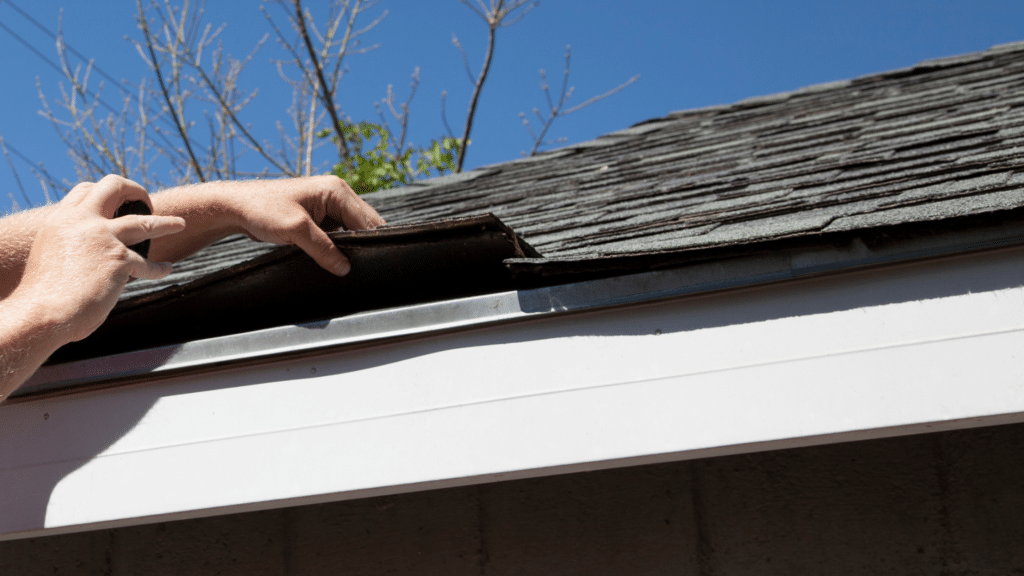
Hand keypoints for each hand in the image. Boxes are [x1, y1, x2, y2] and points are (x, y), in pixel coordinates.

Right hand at [14, 175, 184, 342]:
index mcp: (61, 219)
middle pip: (114, 186)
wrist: (42, 313)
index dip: (104, 192)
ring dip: (166, 223)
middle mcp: (82, 221)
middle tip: (146, 201)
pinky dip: (159, 269)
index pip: (86, 190)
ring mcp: (104, 238)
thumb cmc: (43, 294)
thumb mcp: (51, 255)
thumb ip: (72, 245)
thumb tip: (90, 251)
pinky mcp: (120, 260)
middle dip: (135, 190)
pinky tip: (166, 269)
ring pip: (144, 222)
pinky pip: (148, 265)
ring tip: (180, 224)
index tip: (117, 201)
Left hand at [231, 175, 384, 275]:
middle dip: (363, 244)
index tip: (372, 263)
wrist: (236, 207)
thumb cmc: (262, 209)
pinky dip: (339, 247)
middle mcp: (337, 195)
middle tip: (361, 267)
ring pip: (352, 231)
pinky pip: (339, 234)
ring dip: (350, 246)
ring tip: (347, 264)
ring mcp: (329, 206)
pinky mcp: (320, 218)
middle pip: (364, 224)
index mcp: (337, 190)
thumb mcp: (296, 230)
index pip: (367, 220)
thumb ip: (323, 249)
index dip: (371, 242)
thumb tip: (345, 268)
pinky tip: (335, 260)